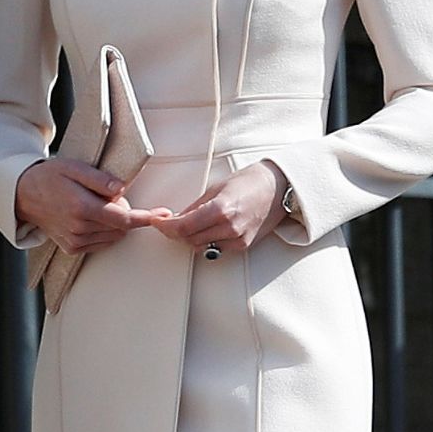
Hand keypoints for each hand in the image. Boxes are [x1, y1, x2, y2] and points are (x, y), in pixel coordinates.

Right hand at [13, 158, 169, 254]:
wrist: (23, 195)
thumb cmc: (49, 177)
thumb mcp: (74, 167)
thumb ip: (99, 179)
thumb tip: (122, 190)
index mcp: (82, 208)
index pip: (124, 218)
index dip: (146, 217)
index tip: (163, 215)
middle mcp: (79, 228)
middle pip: (121, 227)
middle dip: (123, 212)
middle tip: (107, 195)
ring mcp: (75, 241)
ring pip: (113, 236)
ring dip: (113, 223)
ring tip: (94, 205)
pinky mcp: (72, 248)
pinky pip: (101, 243)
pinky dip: (104, 232)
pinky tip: (89, 218)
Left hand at [154, 160, 288, 257]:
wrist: (276, 188)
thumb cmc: (246, 183)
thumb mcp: (214, 189)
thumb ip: (193, 207)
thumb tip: (173, 219)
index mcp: (220, 209)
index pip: (182, 227)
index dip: (164, 226)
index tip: (156, 221)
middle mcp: (230, 228)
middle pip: (188, 239)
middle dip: (173, 232)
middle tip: (166, 221)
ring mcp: (238, 239)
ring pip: (200, 246)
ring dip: (188, 238)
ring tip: (184, 224)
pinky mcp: (244, 246)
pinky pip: (215, 248)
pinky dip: (204, 241)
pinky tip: (204, 230)